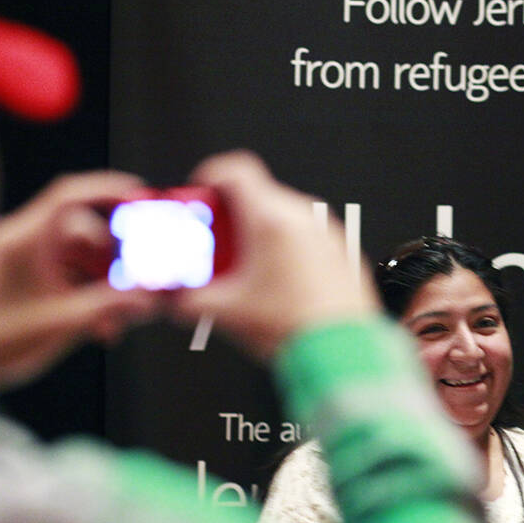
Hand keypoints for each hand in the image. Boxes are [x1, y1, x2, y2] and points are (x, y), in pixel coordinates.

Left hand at [0, 170, 155, 391]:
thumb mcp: (60, 323)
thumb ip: (107, 307)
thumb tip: (145, 299)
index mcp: (24, 241)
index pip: (68, 197)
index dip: (106, 189)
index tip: (138, 193)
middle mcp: (25, 241)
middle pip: (85, 229)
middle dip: (114, 257)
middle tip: (134, 281)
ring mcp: (29, 256)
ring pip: (83, 254)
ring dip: (105, 283)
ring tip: (114, 318)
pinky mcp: (33, 273)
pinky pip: (73, 272)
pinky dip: (91, 293)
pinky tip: (101, 324)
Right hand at [168, 151, 377, 358]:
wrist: (343, 353)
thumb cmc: (297, 329)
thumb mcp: (228, 312)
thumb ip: (191, 299)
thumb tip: (178, 298)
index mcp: (272, 220)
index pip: (236, 169)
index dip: (212, 175)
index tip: (203, 193)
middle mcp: (304, 218)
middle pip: (259, 196)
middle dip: (233, 217)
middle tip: (217, 246)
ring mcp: (328, 234)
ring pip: (286, 218)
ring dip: (262, 234)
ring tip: (249, 271)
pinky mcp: (344, 252)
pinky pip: (310, 238)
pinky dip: (291, 250)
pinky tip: (281, 283)